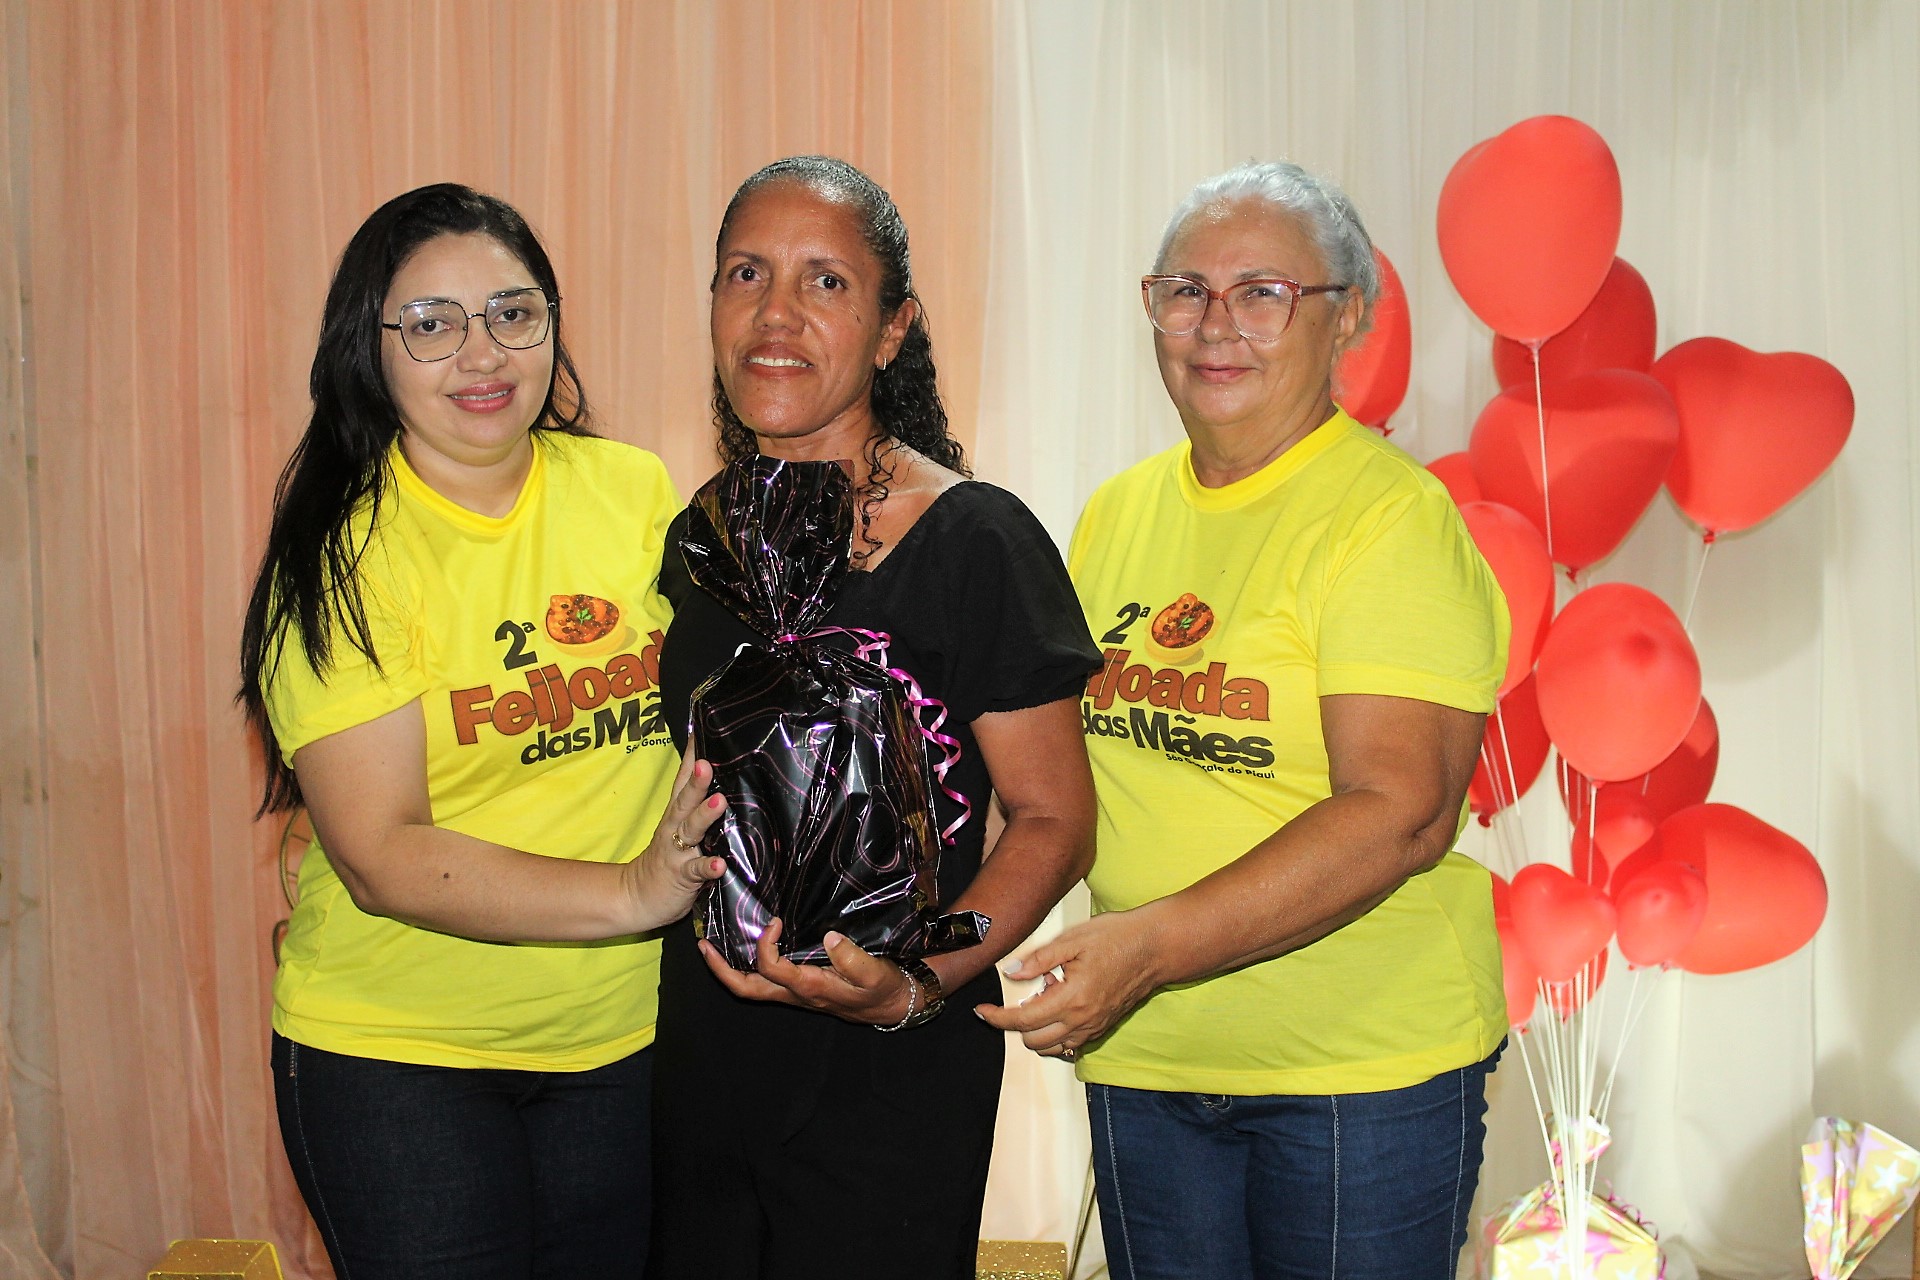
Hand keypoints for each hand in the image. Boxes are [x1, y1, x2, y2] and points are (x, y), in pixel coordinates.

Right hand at [620, 753, 726, 931]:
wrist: (635, 899)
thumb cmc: (667, 860)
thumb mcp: (680, 828)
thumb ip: (697, 808)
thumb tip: (722, 780)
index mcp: (676, 814)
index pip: (683, 779)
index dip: (693, 757)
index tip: (702, 732)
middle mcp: (675, 827)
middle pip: (685, 799)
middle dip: (697, 781)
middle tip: (708, 764)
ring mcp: (677, 851)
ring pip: (691, 829)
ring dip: (705, 815)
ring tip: (720, 803)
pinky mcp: (682, 876)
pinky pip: (696, 870)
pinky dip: (708, 866)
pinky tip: (720, 864)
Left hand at [699, 918, 914, 1026]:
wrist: (893, 1005)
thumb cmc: (883, 988)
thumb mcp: (875, 973)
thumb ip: (853, 958)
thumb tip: (829, 936)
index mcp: (809, 987)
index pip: (771, 967)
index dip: (764, 944)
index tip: (773, 921)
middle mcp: (794, 994)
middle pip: (746, 988)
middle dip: (720, 968)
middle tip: (703, 945)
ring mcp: (794, 994)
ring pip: (751, 987)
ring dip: (728, 969)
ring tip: (712, 946)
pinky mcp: (798, 989)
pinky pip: (763, 982)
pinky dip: (747, 967)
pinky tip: (744, 949)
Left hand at [974, 908, 1163, 1059]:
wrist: (1155, 947)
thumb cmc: (1118, 937)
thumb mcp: (1072, 939)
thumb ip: (1038, 959)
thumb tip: (1010, 972)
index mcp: (1072, 998)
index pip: (1023, 1020)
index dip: (996, 1018)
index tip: (982, 1011)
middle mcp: (1083, 1021)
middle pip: (1033, 1042)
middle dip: (1017, 1022)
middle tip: (1025, 991)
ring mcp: (1095, 1028)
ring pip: (1052, 1048)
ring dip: (1038, 1029)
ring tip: (1046, 994)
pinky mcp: (1103, 1028)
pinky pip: (1071, 1044)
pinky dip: (1056, 1032)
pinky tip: (1062, 1001)